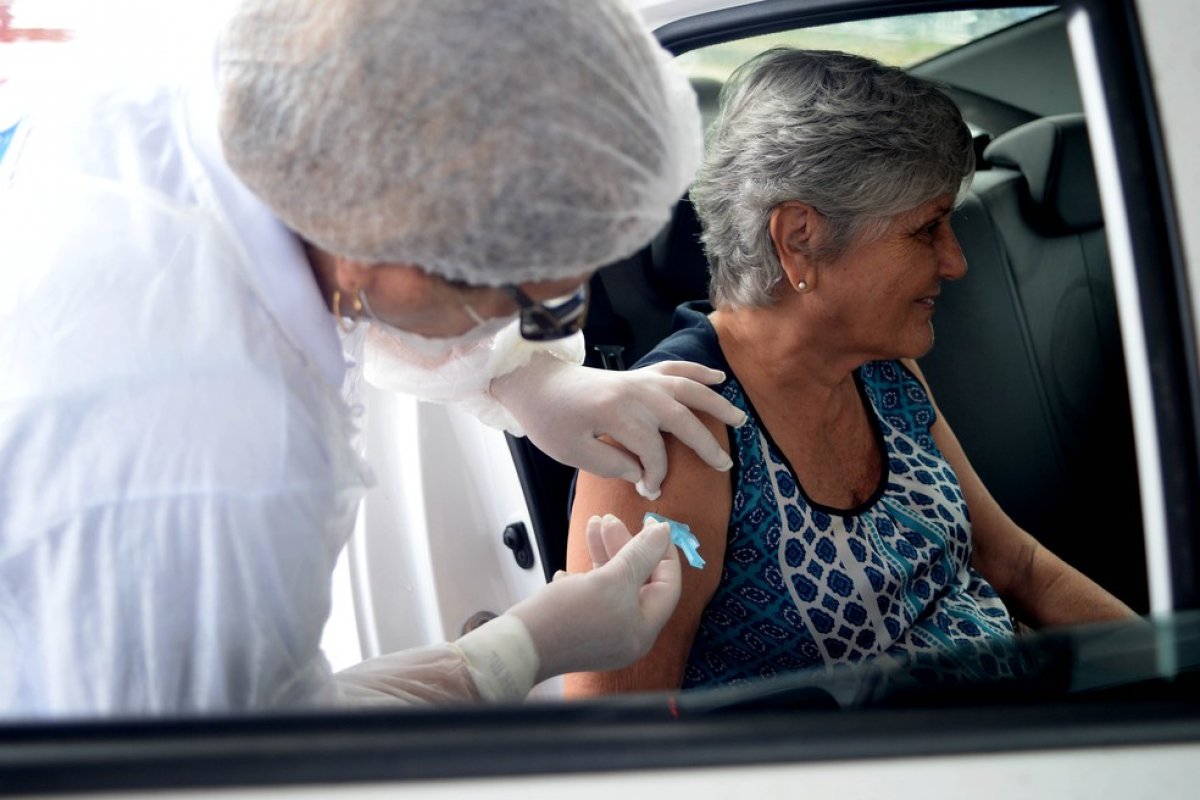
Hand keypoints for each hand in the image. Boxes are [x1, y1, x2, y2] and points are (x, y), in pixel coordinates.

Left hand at [490, 354, 745, 499]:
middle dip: (704, 445)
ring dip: (715, 404)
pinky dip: (697, 372)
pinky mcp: (638, 374)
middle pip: (681, 418)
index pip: (652, 450)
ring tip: (739, 420)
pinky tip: (718, 378)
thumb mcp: (573, 453)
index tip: (650, 492)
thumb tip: (644, 473)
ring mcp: (639, 379)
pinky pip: (674, 369)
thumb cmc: (549, 421)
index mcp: (617, 413)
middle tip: (724, 467)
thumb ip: (613, 464)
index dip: (655, 474)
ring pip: (687, 389)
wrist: (535, 383)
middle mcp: (635, 392)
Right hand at [507, 515, 680, 681]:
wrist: (516, 646)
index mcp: (643, 629)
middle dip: (625, 547)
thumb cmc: (567, 615)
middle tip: (610, 519)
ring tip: (592, 524)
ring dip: (605, 553)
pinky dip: (587, 576)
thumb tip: (664, 533)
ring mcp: (604, 634)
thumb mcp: (611, 579)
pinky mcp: (581, 629)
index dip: (662, 553)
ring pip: (614, 585)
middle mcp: (627, 635)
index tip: (651, 525)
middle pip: (638, 582)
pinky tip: (569, 571)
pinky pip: (593, 596)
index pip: (667, 586)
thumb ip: (641, 554)